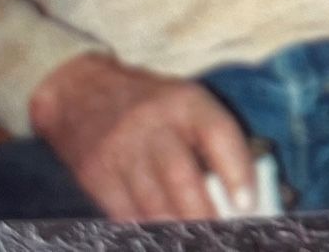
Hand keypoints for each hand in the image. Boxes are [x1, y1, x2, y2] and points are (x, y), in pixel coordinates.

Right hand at [27, 53, 256, 220]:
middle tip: (222, 235)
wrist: (81, 91)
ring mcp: (121, 150)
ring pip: (153, 202)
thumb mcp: (185, 103)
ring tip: (194, 240)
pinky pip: (124, 213)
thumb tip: (243, 194)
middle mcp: (152, 124)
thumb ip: (213, 141)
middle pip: (181, 177)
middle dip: (204, 214)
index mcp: (185, 102)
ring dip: (177, 229)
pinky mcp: (95, 174)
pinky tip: (161, 236)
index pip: (218, 134)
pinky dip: (146, 230)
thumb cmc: (151, 103)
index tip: (248, 204)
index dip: (237, 171)